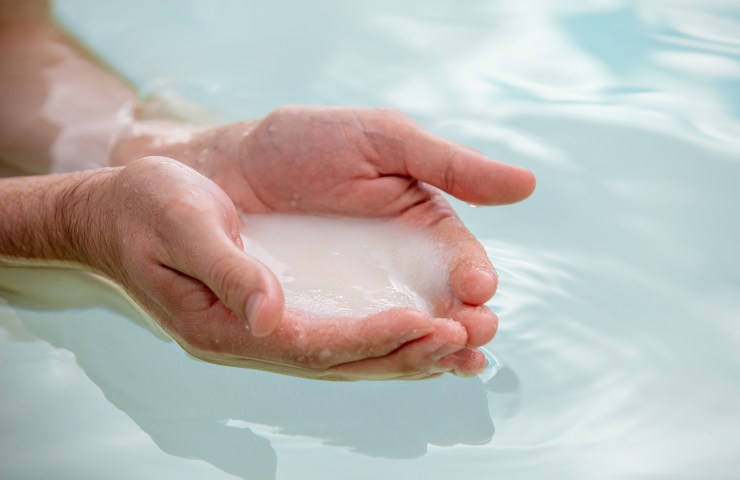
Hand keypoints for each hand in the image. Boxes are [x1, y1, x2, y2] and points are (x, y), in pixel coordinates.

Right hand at [85, 156, 478, 378]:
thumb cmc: (147, 209)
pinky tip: (420, 331)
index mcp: (226, 323)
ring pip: (345, 355)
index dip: (375, 339)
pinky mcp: (275, 312)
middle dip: (408, 354)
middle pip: (341, 361)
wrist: (118, 211)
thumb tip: (269, 315)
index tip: (433, 327)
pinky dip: (382, 338)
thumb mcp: (182, 223)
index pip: (314, 344)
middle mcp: (251, 338)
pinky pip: (337, 335)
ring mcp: (263, 330)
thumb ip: (226, 268)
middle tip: (471, 342)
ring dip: (405, 354)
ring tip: (465, 350)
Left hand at [206, 106, 535, 348]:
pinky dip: (380, 356)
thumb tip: (529, 185)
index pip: (458, 257)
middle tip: (475, 335)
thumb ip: (451, 165)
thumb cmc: (300, 143)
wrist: (219, 168)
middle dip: (463, 323)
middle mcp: (395, 265)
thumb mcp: (382, 141)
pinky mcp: (321, 316)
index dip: (472, 275)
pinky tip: (401, 366)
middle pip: (441, 303)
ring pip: (404, 331)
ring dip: (432, 349)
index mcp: (417, 220)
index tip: (480, 289)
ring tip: (454, 362)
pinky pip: (353, 342)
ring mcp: (358, 294)